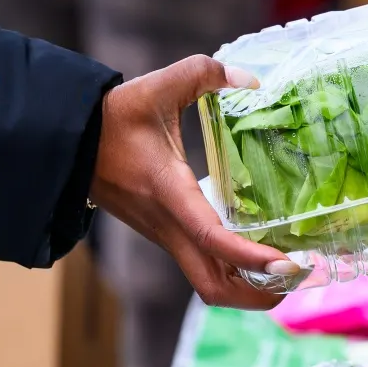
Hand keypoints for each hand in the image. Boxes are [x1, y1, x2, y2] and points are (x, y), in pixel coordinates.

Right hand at [93, 55, 302, 308]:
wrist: (69, 141)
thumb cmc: (112, 116)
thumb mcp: (157, 86)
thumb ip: (204, 73)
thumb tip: (250, 80)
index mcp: (168, 191)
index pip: (211, 237)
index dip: (250, 256)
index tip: (286, 264)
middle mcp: (167, 225)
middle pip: (212, 286)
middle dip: (257, 293)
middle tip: (298, 278)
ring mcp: (165, 236)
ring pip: (208, 283)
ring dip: (247, 289)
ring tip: (288, 274)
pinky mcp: (165, 236)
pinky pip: (202, 267)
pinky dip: (233, 272)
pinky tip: (260, 257)